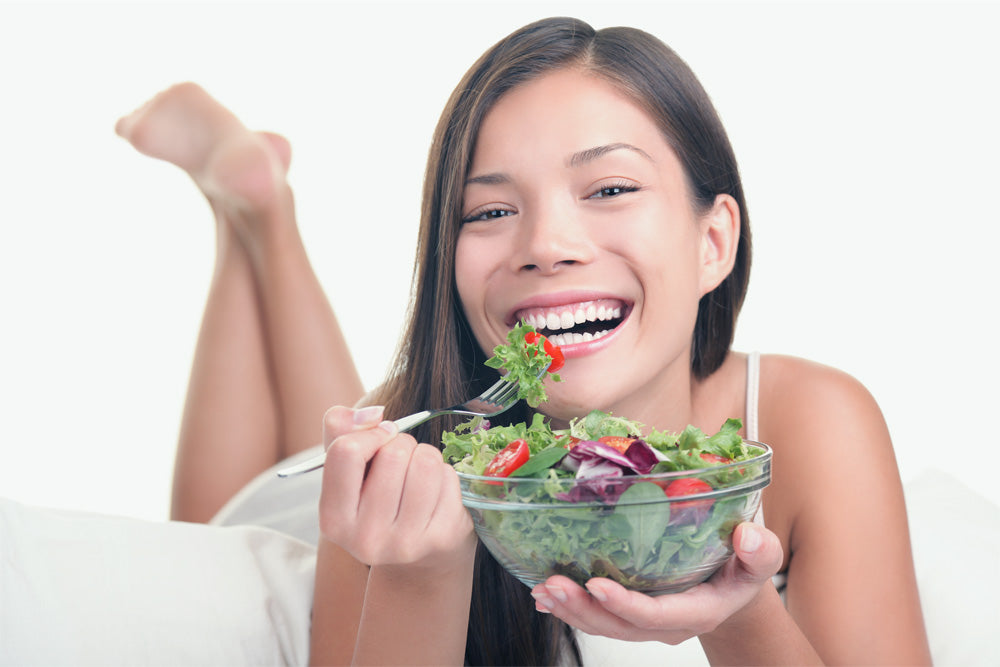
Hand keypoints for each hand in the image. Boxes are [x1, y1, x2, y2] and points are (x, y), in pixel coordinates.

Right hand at [317, 406, 475, 572]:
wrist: (417, 560)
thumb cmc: (376, 499)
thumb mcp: (347, 469)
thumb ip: (340, 429)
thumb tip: (374, 414)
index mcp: (333, 520)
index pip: (346, 452)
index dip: (368, 434)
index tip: (378, 439)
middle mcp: (366, 539)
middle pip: (393, 453)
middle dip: (401, 445)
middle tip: (401, 463)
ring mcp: (405, 543)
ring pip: (426, 462)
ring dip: (425, 457)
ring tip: (418, 474)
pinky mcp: (441, 538)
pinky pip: (448, 478)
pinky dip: (445, 476)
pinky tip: (435, 494)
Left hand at [530, 522, 782, 643]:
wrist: (734, 586)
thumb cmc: (744, 567)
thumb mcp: (761, 558)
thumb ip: (760, 552)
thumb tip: (749, 536)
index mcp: (698, 612)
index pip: (656, 615)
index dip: (625, 604)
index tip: (596, 584)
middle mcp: (667, 624)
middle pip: (620, 626)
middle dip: (583, 608)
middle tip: (552, 585)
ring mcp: (648, 623)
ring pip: (604, 625)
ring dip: (570, 610)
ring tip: (541, 591)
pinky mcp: (632, 614)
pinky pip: (599, 617)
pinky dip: (571, 608)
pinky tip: (545, 596)